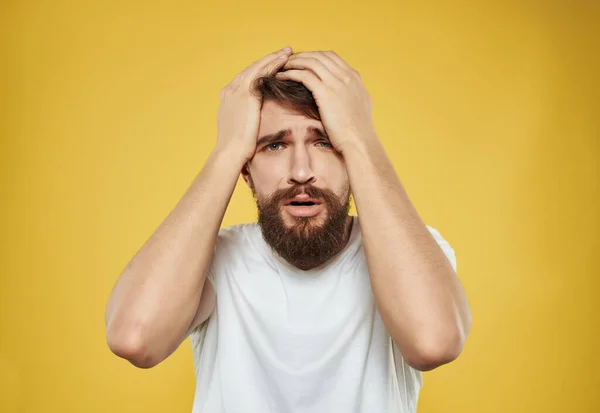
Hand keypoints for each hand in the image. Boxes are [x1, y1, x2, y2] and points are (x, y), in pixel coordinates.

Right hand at [215, 46, 292, 161]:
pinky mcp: (246, 94)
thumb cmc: (237, 148)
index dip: (261, 70)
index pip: (246, 78)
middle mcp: (230, 90)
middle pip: (251, 68)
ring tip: (288, 51)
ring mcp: (237, 90)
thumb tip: (255, 119)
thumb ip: (246, 117)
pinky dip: (273, 64)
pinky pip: (262, 73)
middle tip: (284, 52)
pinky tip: (285, 60)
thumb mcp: (240, 128)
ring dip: (273, 58)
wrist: (230, 152)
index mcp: (227, 97)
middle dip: (268, 60)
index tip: (273, 65)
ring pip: (257, 67)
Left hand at [276, 51, 376, 153]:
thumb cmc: (357, 131)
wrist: (360, 141)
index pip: (331, 57)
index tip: (302, 62)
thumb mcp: (360, 106)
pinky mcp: (325, 93)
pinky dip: (291, 73)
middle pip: (319, 56)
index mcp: (354, 78)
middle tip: (287, 61)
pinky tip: (281, 77)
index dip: (314, 56)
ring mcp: (336, 83)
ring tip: (281, 66)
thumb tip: (345, 93)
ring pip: (310, 62)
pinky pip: (304, 75)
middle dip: (301, 56)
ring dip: (294, 62)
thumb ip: (352, 94)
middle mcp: (346, 76)